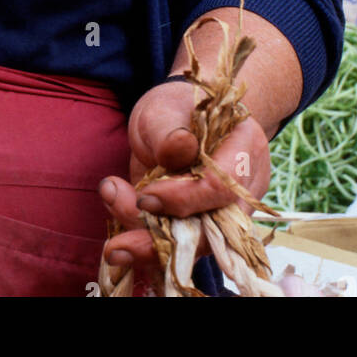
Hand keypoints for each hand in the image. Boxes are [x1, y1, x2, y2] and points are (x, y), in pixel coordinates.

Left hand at [98, 80, 270, 276]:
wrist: (177, 119)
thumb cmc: (175, 108)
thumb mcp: (164, 109)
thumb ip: (169, 131)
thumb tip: (180, 148)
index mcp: (244, 150)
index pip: (221, 186)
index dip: (183, 197)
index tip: (145, 197)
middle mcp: (241, 192)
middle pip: (210, 230)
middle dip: (160, 241)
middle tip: (115, 249)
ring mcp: (223, 215)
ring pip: (190, 245)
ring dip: (147, 247)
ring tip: (112, 247)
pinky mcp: (199, 229)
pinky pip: (177, 247)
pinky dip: (145, 244)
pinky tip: (120, 241)